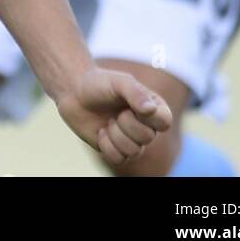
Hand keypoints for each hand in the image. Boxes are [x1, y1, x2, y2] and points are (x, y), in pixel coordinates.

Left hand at [54, 67, 172, 164]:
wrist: (75, 93)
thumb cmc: (99, 83)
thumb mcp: (118, 82)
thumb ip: (135, 93)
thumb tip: (151, 110)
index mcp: (153, 108)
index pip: (164, 121)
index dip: (148, 117)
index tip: (129, 106)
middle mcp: (146, 126)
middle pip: (147, 138)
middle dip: (126, 124)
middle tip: (115, 113)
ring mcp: (132, 140)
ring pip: (133, 151)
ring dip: (115, 135)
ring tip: (108, 121)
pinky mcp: (116, 151)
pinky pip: (118, 159)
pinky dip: (106, 145)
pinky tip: (101, 131)